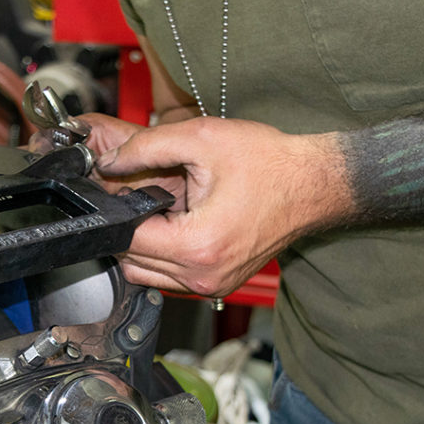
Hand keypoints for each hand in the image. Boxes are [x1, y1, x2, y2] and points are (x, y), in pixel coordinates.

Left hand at [87, 114, 352, 296]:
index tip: (115, 188)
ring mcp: (211, 285)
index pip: (127, 238)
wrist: (314, 184)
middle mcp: (202, 276)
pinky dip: (162, 254)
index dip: (114, 211)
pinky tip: (174, 224)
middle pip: (131, 261)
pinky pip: (168, 276)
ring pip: (145, 274)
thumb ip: (146, 147)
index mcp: (197, 246)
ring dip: (142, 245)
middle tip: (135, 194)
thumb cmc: (271, 163)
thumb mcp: (202, 138)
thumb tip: (109, 161)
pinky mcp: (217, 284)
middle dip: (126, 227)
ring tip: (157, 209)